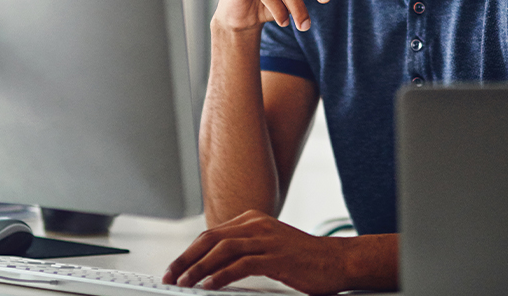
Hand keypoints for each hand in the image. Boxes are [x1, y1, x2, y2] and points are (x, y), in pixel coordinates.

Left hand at [162, 210, 352, 293]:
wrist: (339, 260)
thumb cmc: (304, 259)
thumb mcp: (269, 248)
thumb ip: (244, 253)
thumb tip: (212, 270)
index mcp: (252, 221)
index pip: (210, 235)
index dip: (188, 253)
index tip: (174, 269)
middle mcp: (256, 225)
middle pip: (210, 239)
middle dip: (185, 259)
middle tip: (169, 276)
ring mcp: (267, 239)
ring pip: (221, 250)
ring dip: (198, 268)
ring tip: (183, 283)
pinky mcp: (277, 257)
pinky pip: (241, 265)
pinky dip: (221, 276)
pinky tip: (209, 287)